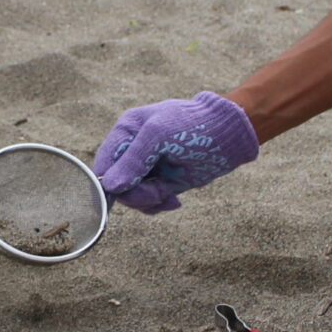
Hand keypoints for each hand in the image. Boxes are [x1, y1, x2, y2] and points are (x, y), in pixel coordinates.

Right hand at [92, 92, 258, 213]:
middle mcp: (132, 151)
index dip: (109, 182)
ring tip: (168, 192)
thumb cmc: (192, 125)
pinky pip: (148, 204)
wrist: (228, 135)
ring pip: (131, 198)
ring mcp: (147, 169)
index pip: (103, 164)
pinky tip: (174, 200)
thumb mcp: (158, 135)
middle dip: (136, 193)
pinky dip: (158, 205)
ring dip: (149, 200)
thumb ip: (132, 160)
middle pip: (116, 186)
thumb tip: (110, 187)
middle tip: (158, 191)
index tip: (124, 192)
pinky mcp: (162, 183)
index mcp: (125, 132)